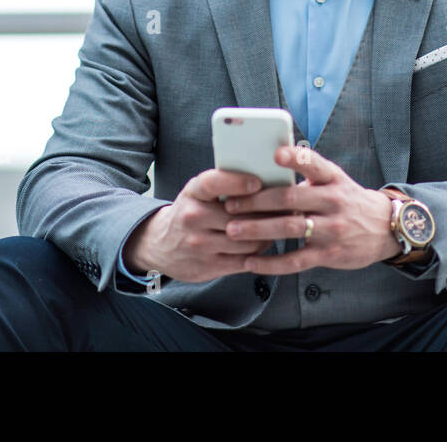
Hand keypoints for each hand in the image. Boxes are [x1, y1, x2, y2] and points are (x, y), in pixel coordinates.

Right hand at [123, 168, 279, 283]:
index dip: (237, 183)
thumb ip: (224, 185)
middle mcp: (193, 217)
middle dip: (266, 213)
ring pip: (246, 240)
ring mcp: (199, 244)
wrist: (159, 244)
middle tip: (287, 208)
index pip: (213, 183)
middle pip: (239, 216)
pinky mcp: (208, 266)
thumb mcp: (198, 192)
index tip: (257, 182)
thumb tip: (267, 180)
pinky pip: (243, 260)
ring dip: (266, 234)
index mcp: (193, 193)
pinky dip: (258, 252)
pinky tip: (264, 243)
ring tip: (278, 227)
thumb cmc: (190, 211)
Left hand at [220, 145, 399, 274]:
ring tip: (233, 230)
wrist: (385, 228)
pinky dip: (271, 263)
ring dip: (258, 230)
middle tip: (231, 204)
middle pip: (291, 199)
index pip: (314, 164)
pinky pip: (295, 260)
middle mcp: (333, 201)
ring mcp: (332, 229)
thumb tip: (266, 168)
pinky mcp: (329, 254)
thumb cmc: (347, 199)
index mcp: (332, 178)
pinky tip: (250, 261)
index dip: (295, 159)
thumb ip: (306, 176)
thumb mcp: (335, 180)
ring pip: (290, 229)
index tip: (275, 155)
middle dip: (257, 201)